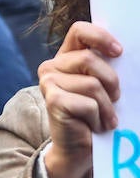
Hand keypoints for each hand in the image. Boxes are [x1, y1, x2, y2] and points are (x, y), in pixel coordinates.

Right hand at [38, 21, 122, 177]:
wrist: (80, 146)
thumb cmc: (97, 113)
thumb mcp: (106, 85)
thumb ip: (109, 66)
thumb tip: (127, 55)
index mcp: (67, 56)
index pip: (79, 31)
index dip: (101, 37)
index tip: (119, 52)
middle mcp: (52, 67)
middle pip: (89, 59)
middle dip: (111, 81)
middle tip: (115, 99)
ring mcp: (49, 83)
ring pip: (92, 84)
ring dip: (107, 105)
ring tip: (104, 118)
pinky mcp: (53, 101)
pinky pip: (88, 104)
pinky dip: (98, 117)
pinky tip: (94, 126)